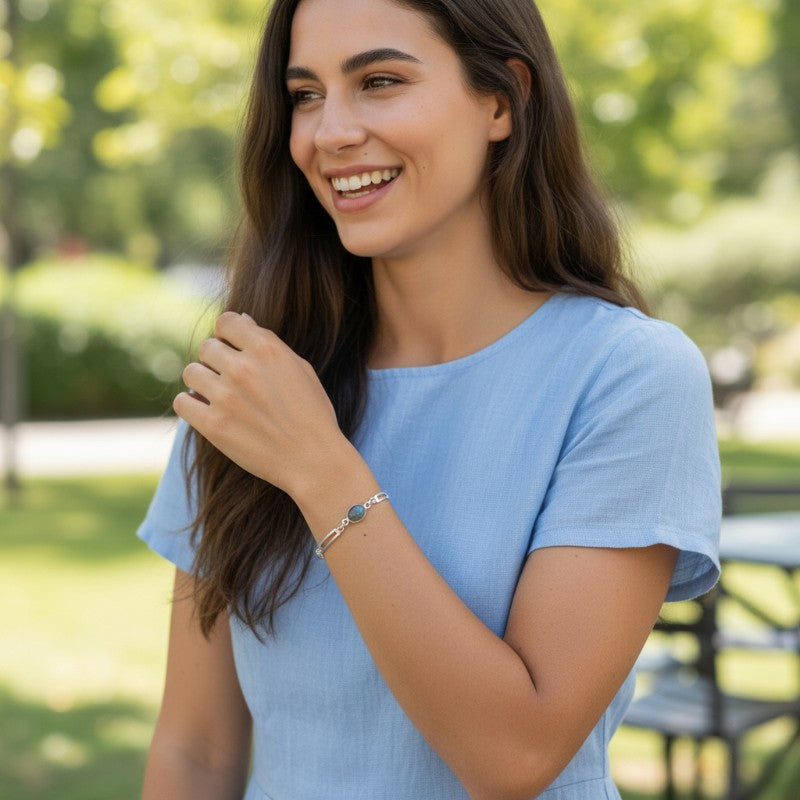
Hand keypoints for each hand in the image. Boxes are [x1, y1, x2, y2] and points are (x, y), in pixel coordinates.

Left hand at [174, 312, 349, 496]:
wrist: (314, 460)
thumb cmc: (313, 415)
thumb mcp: (301, 369)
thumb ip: (269, 343)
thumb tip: (243, 320)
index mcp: (267, 349)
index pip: (226, 322)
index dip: (227, 335)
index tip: (232, 349)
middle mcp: (243, 368)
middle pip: (206, 347)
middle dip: (215, 360)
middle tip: (228, 379)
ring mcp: (226, 396)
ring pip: (191, 372)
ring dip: (201, 382)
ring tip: (216, 396)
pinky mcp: (213, 425)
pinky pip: (181, 403)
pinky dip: (190, 405)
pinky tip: (205, 411)